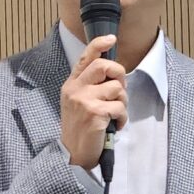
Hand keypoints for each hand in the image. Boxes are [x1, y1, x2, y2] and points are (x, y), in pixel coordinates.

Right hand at [60, 34, 128, 170]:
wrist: (72, 155)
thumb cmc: (80, 128)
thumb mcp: (78, 103)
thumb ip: (90, 86)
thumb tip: (113, 72)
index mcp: (71, 84)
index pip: (85, 57)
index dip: (99, 44)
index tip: (111, 38)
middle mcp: (75, 89)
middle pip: (105, 66)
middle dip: (120, 75)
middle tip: (119, 91)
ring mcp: (84, 101)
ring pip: (117, 88)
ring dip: (122, 103)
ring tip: (114, 115)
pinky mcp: (94, 114)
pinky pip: (120, 107)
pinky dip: (122, 118)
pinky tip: (115, 126)